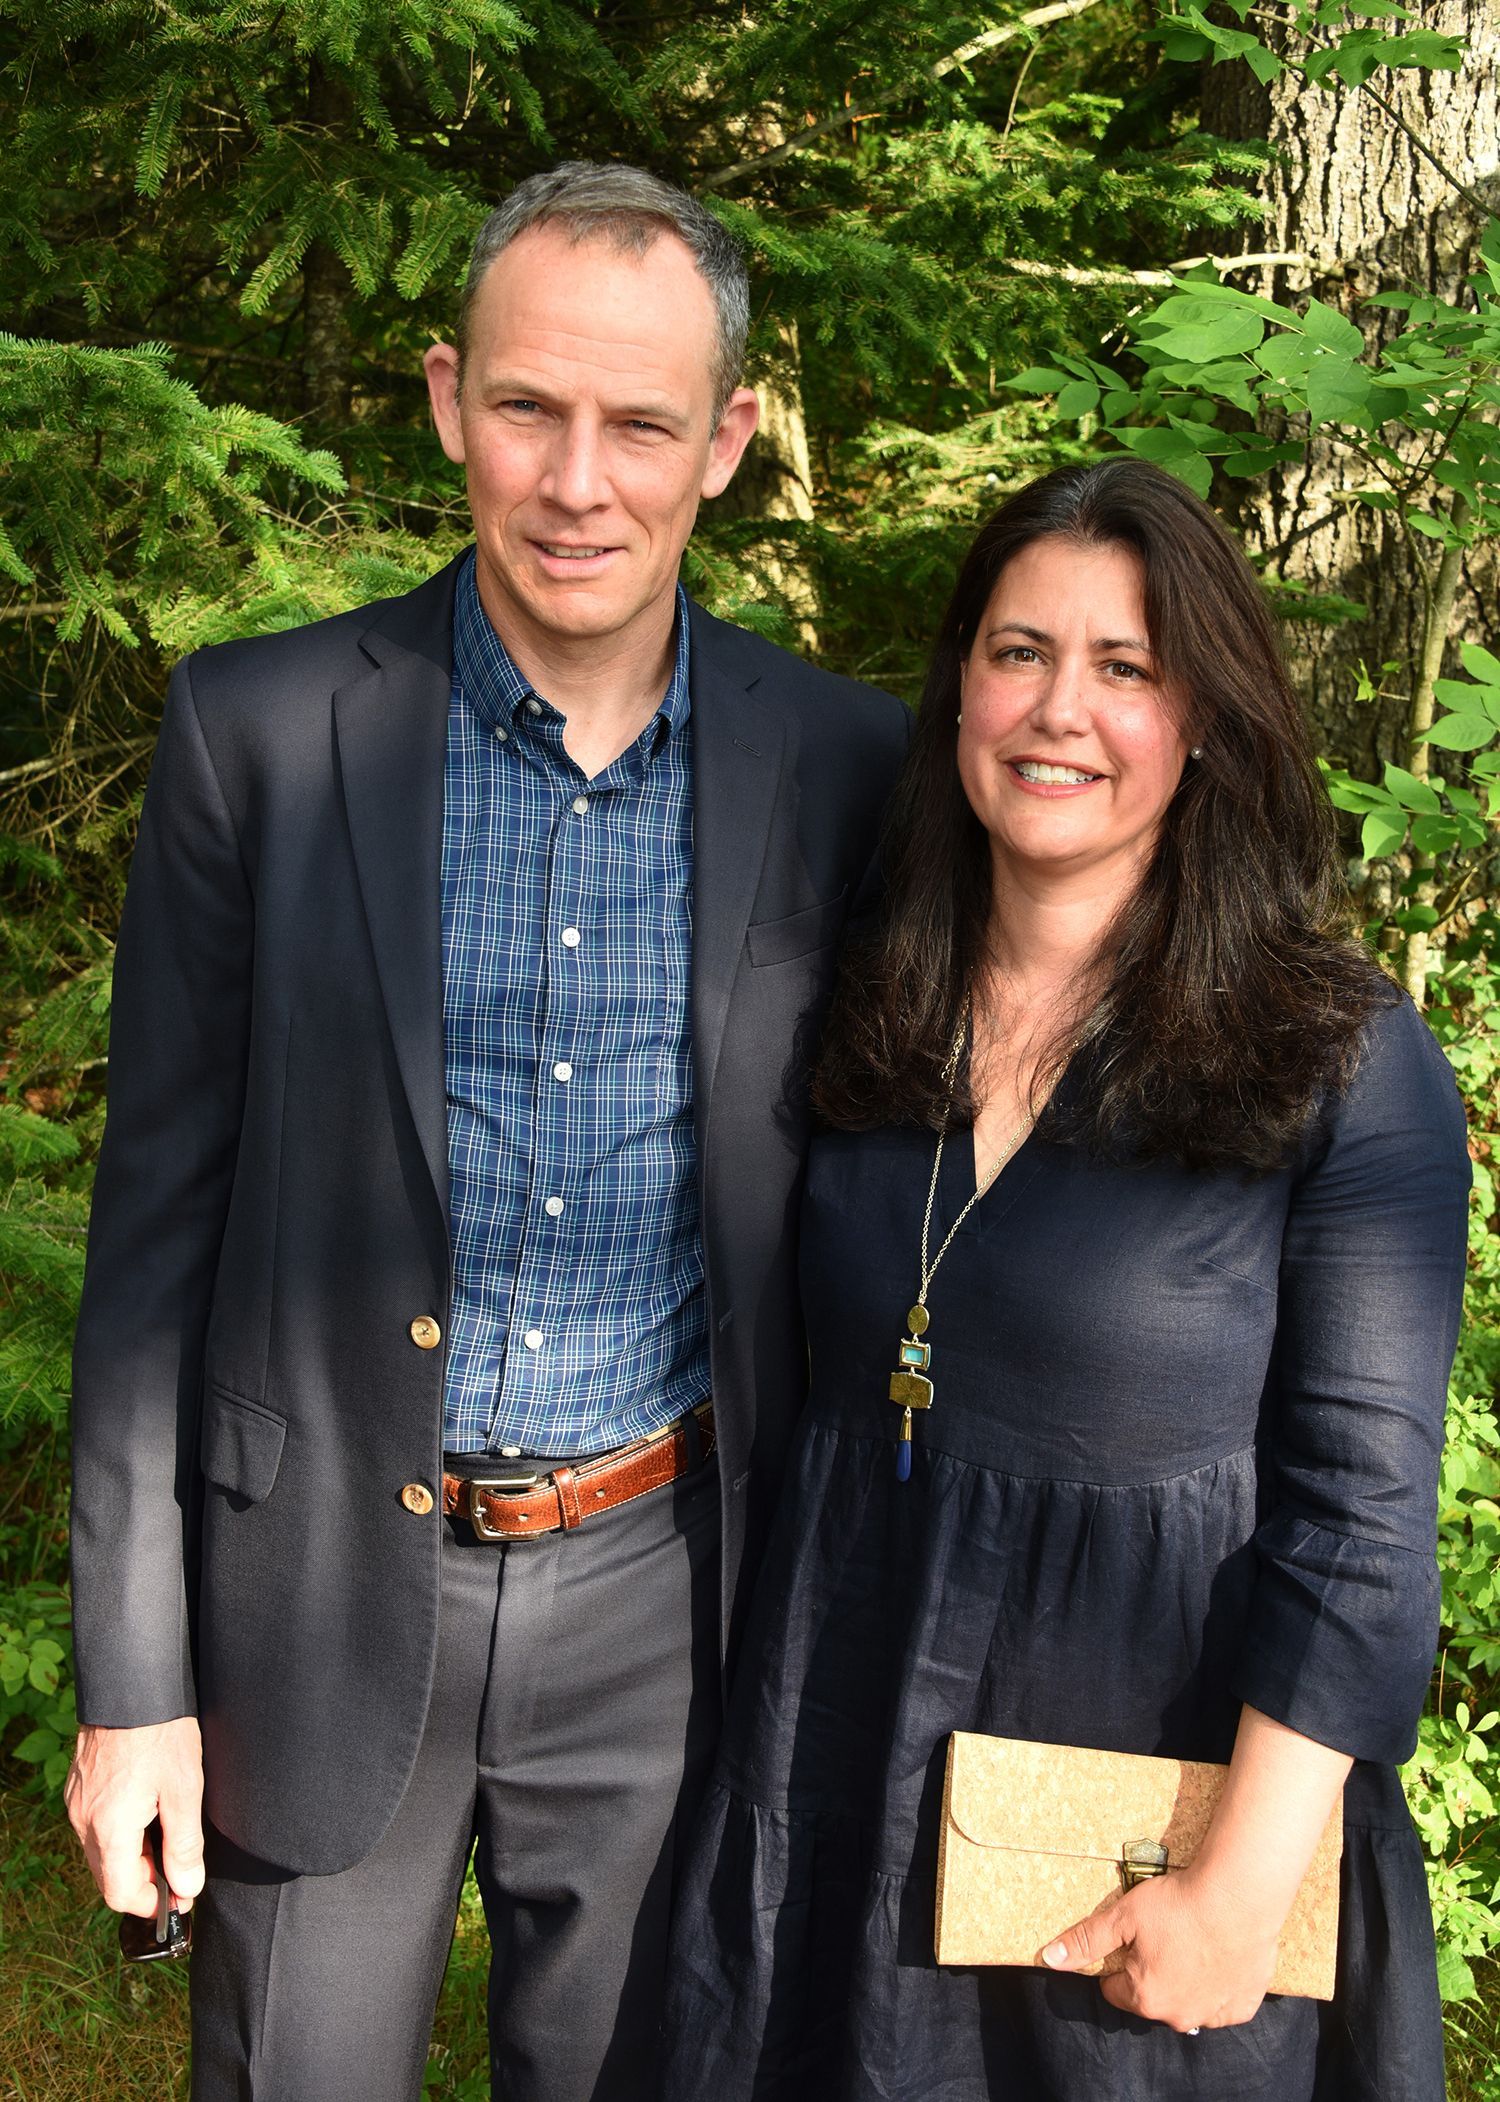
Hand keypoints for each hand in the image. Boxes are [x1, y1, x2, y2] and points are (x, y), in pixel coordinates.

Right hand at [64, 1716, 205, 1918]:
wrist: (131, 1684)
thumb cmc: (161, 1732)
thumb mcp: (186, 1788)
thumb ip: (185, 1845)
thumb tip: (187, 1888)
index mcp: (109, 1829)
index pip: (121, 1894)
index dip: (152, 1904)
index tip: (180, 1896)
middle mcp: (83, 1821)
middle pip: (108, 1877)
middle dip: (144, 1881)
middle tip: (179, 1865)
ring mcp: (76, 1803)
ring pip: (100, 1853)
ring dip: (132, 1857)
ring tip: (167, 1833)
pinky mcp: (78, 1787)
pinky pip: (93, 1827)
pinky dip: (118, 1834)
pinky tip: (146, 1811)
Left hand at [1041, 1863, 1280, 2031]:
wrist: (1239, 1897)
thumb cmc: (1178, 1904)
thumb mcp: (1123, 1916)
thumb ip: (1086, 1940)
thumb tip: (1049, 1959)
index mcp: (1146, 1999)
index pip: (1115, 1989)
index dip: (1120, 1962)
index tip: (1134, 1939)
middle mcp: (1180, 2018)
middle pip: (1152, 1999)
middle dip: (1152, 1973)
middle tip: (1165, 1936)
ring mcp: (1214, 2016)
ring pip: (1188, 2003)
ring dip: (1186, 1982)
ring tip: (1192, 1943)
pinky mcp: (1243, 2007)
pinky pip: (1223, 2003)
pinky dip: (1218, 1985)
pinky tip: (1217, 1955)